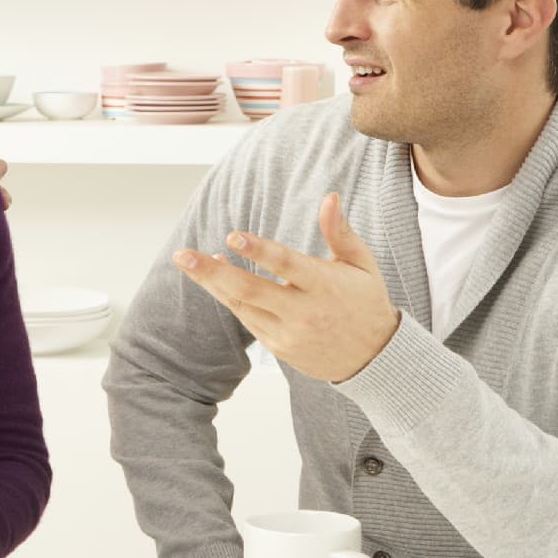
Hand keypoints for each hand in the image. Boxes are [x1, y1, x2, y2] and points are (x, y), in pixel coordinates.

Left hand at [173, 193, 400, 382]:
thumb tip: (330, 198)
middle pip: (250, 290)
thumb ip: (341, 232)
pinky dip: (229, 298)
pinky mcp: (278, 348)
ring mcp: (288, 333)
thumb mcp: (362, 265)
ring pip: (241, 306)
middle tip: (184, 255)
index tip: (232, 236)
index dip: (259, 251)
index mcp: (325, 286)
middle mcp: (304, 311)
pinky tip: (216, 278)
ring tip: (187, 261)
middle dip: (212, 272)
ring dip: (212, 283)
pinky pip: (247, 319)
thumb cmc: (365, 302)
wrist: (373, 359)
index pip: (287, 265)